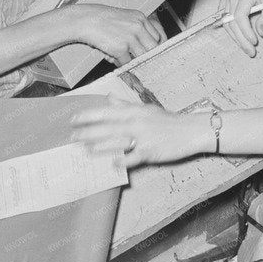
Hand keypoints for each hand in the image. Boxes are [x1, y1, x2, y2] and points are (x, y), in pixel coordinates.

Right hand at [63, 4, 164, 63]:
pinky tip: (115, 58)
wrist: (85, 20)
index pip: (158, 35)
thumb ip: (137, 27)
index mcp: (140, 18)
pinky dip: (122, 64)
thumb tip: (145, 44)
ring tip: (126, 59)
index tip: (155, 53)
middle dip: (148, 55)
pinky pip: (127, 62)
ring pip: (142, 57)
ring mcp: (130, 38)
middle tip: (142, 59)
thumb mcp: (125, 17)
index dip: (157, 46)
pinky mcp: (120, 48)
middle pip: (153, 47)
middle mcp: (138, 27)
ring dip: (134, 60)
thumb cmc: (102, 18)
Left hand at [69, 100, 208, 165]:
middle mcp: (136, 123)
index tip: (73, 118)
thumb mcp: (146, 109)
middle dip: (88, 132)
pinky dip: (123, 161)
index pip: (106, 112)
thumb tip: (109, 97)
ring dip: (100, 146)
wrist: (190, 131)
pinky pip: (133, 157)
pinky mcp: (150, 152)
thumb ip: (125, 105)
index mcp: (134, 112)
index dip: (89, 115)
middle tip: (72, 136)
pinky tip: (112, 164)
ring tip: (85, 149)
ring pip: (117, 141)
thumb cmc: (167, 121)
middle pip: (108, 127)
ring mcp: (143, 138)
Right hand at [222, 0, 262, 56]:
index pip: (240, 16)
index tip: (254, 41)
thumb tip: (260, 33)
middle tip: (250, 51)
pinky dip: (235, 31)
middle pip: (232, 21)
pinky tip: (242, 40)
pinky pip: (229, 19)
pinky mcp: (231, 2)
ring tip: (247, 48)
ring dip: (236, 37)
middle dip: (241, 39)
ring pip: (228, 22)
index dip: (246, 31)